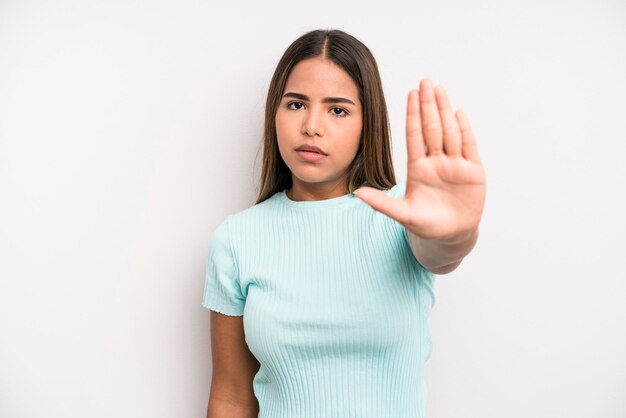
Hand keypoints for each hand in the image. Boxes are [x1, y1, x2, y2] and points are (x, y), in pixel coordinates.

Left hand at [354, 78, 485, 240]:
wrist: (450, 236)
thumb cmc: (426, 224)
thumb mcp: (403, 214)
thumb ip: (382, 203)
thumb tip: (357, 193)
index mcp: (418, 168)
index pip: (415, 135)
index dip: (413, 115)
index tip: (410, 94)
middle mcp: (436, 162)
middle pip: (432, 128)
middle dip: (428, 105)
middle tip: (425, 82)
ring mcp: (455, 165)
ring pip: (450, 132)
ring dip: (445, 111)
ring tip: (440, 90)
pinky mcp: (473, 172)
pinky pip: (468, 146)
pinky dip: (464, 130)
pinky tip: (458, 113)